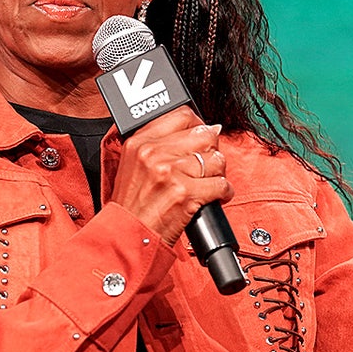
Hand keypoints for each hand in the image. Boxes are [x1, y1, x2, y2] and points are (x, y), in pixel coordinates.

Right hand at [110, 106, 231, 245]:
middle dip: (211, 151)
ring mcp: (171, 172)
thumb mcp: (134, 163)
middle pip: (205, 135)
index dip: (199, 126)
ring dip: (218, 174)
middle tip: (205, 166)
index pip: (183, 116)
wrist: (129, 235)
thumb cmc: (133, 206)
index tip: (201, 138)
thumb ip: (161, 143)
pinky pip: (222, 185)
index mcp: (141, 142)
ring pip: (216, 160)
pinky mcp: (186, 194)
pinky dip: (224, 193)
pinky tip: (213, 198)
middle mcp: (155, 153)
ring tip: (208, 184)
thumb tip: (205, 128)